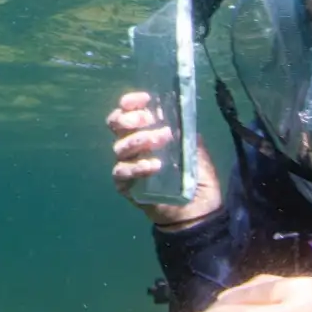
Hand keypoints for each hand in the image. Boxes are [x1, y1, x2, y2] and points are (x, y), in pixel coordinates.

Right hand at [107, 90, 221, 226]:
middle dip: (130, 118)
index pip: (128, 112)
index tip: (146, 99)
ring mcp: (126, 166)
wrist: (196, 212)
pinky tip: (154, 166)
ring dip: (140, 140)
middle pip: (116, 125)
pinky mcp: (125, 186)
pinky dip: (137, 166)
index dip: (131, 102)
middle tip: (150, 120)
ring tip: (162, 139)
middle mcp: (132, 147)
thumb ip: (187, 135)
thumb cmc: (194, 180)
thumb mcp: (196, 152)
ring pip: (119, 147)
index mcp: (145, 134)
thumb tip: (182, 116)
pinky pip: (122, 172)